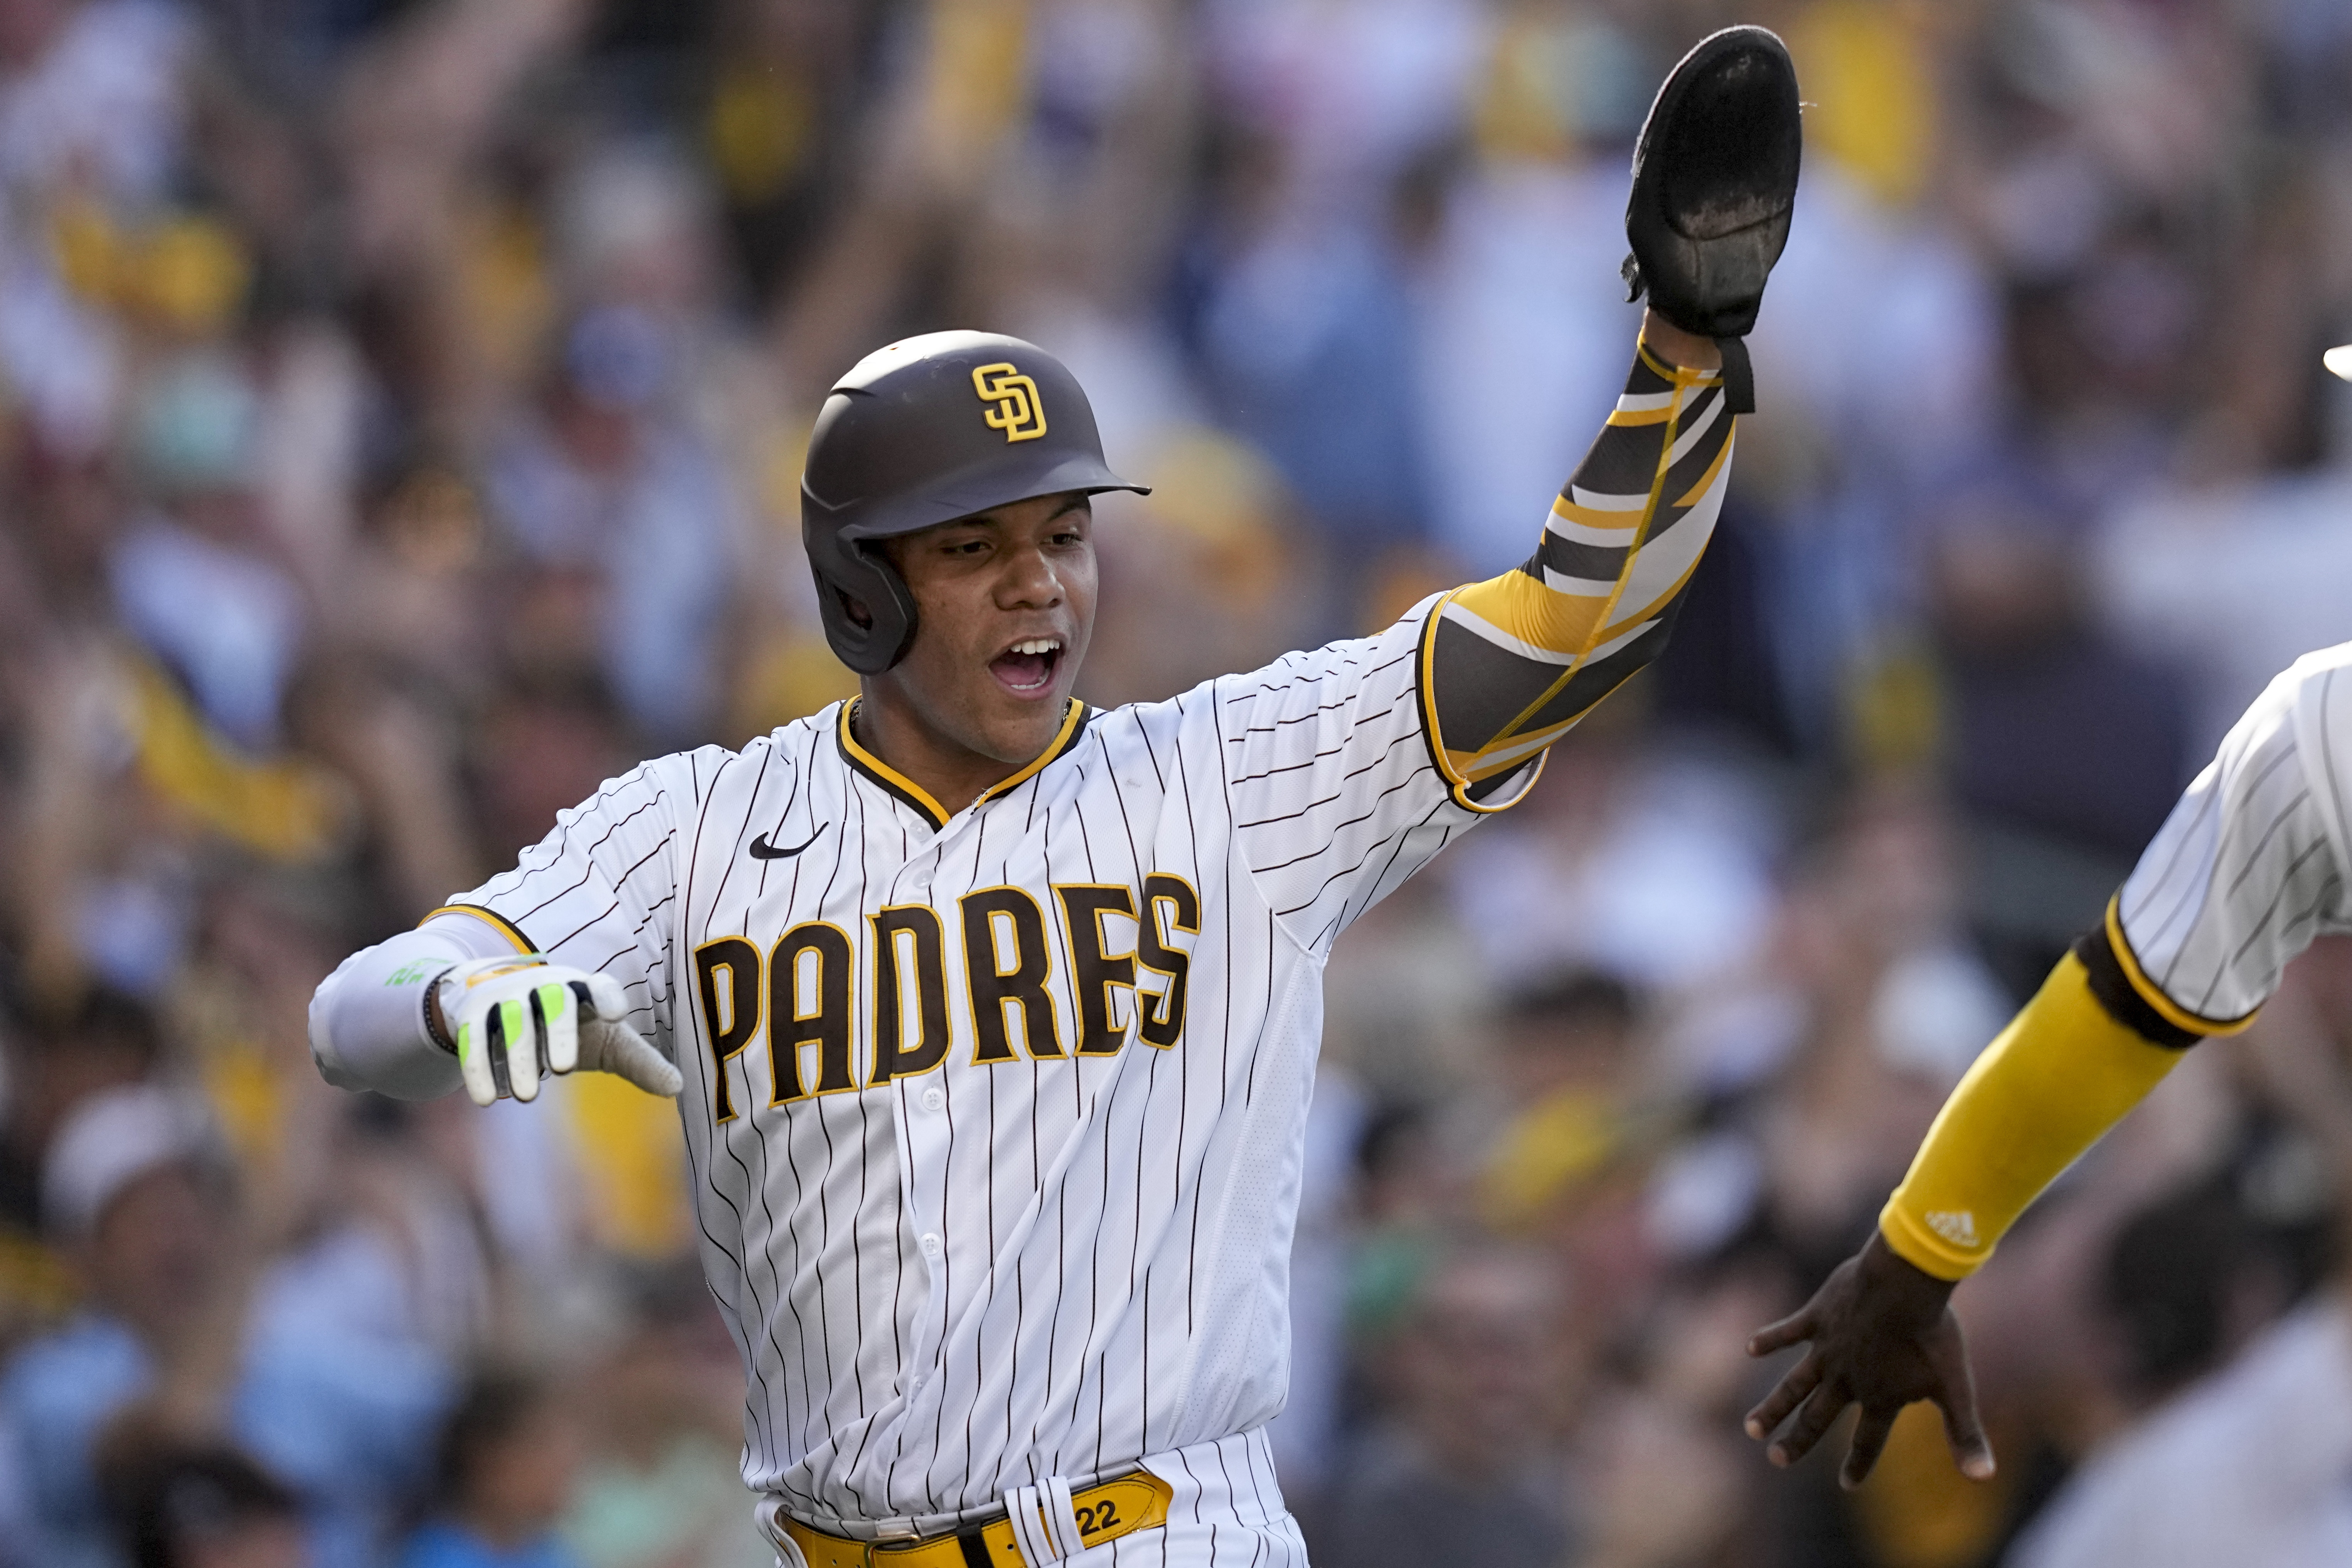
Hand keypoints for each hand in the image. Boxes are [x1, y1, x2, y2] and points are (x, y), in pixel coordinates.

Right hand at [433, 956, 682, 1106]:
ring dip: (518, 1058)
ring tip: (526, 1096)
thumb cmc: (571, 1024)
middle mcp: (546, 985)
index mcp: (584, 988)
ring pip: (513, 1023)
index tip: (616, 1014)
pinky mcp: (475, 1013)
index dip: (607, 996)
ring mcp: (508, 996)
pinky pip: (475, 1039)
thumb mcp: (607, 1040)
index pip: (599, 986)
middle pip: (554, 1003)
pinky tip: (488, 1099)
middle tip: (564, 1069)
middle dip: (559, 1033)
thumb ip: (640, 1062)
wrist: (501, 997)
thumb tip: (679, 1088)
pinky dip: (479, 1068)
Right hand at [1743, 1230, 1994, 1488]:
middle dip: (1797, 1442)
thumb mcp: (1956, 1386)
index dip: (1861, 1463)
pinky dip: (1769, 1339)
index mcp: (1879, 1397)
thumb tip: (1985, 1479)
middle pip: (1817, 1418)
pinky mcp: (1816, 1317)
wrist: (1905, 1283)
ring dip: (1773, 1407)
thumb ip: (1965, 1433)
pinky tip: (1750, 1348)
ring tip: (1752, 1427)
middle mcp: (1847, 1379)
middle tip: (1777, 1460)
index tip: (1849, 1485)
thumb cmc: (1933, 1333)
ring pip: (1793, 1384)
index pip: (1869, 1440)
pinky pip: (1787, 1331)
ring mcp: (1827, 1349)